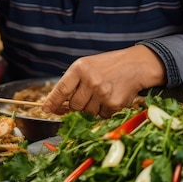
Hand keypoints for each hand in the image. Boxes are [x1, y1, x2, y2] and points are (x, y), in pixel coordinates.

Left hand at [42, 45, 166, 117]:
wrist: (136, 65)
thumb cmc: (109, 66)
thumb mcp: (88, 66)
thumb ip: (73, 82)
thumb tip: (58, 105)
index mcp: (80, 68)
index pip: (61, 89)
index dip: (52, 101)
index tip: (46, 109)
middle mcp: (90, 80)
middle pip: (74, 106)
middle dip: (77, 106)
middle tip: (87, 98)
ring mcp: (102, 92)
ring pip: (87, 113)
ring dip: (92, 108)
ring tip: (102, 94)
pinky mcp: (114, 103)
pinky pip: (102, 116)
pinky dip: (105, 111)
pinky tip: (111, 98)